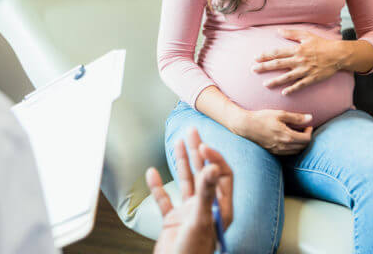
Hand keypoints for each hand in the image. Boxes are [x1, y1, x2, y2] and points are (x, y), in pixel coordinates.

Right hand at [147, 128, 232, 253]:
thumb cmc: (193, 252)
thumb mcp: (201, 219)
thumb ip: (206, 193)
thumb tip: (212, 167)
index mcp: (220, 207)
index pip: (221, 175)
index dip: (213, 158)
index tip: (202, 145)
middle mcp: (206, 207)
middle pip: (203, 173)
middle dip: (198, 151)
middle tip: (191, 130)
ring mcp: (188, 213)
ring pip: (185, 182)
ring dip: (180, 162)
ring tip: (177, 142)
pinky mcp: (172, 221)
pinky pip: (165, 199)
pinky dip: (158, 186)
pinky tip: (152, 173)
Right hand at [232, 109, 312, 154]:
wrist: (246, 126)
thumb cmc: (262, 118)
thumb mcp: (280, 114)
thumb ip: (296, 117)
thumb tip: (310, 118)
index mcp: (287, 136)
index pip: (306, 139)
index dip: (310, 132)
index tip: (308, 125)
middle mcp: (284, 146)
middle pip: (303, 146)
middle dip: (306, 138)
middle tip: (304, 129)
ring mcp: (278, 150)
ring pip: (296, 151)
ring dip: (300, 144)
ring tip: (297, 134)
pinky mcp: (273, 152)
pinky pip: (288, 153)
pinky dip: (292, 147)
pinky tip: (288, 139)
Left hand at [252, 28, 344, 94]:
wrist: (338, 55)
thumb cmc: (322, 44)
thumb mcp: (306, 35)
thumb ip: (291, 33)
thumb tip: (278, 31)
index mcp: (296, 50)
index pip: (277, 53)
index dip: (265, 55)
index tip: (255, 58)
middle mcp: (299, 60)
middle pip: (278, 64)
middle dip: (264, 67)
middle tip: (253, 70)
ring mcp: (305, 70)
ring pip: (287, 77)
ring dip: (275, 81)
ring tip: (265, 84)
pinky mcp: (312, 78)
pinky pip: (300, 85)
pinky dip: (292, 89)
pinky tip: (284, 93)